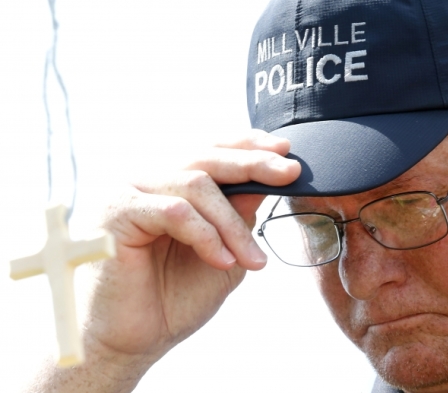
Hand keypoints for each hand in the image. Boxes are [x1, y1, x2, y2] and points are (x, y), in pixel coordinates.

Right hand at [83, 130, 299, 370]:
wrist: (132, 342)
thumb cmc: (173, 298)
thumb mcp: (224, 252)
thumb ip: (240, 217)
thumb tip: (268, 181)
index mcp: (171, 183)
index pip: (212, 150)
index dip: (249, 145)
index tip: (285, 150)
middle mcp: (149, 180)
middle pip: (207, 157)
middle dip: (254, 164)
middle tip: (290, 174)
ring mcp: (129, 191)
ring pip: (196, 184)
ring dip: (231, 224)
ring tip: (251, 259)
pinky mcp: (116, 212)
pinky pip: (174, 211)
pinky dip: (206, 236)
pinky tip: (222, 261)